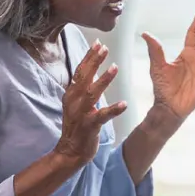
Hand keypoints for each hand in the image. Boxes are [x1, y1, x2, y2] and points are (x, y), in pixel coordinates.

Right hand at [53, 41, 127, 164]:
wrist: (70, 151)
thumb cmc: (77, 126)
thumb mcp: (76, 103)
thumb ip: (82, 87)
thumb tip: (89, 69)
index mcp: (71, 94)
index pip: (80, 71)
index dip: (88, 57)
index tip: (97, 43)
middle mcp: (73, 101)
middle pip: (84, 77)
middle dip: (94, 62)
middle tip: (105, 49)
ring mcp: (80, 114)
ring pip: (92, 94)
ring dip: (103, 80)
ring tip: (115, 68)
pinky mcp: (89, 126)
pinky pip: (102, 116)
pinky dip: (113, 110)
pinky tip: (124, 104)